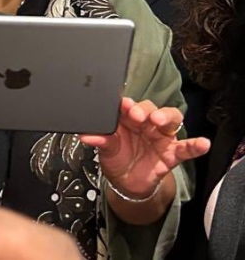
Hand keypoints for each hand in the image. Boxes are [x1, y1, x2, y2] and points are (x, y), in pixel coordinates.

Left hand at [79, 97, 209, 198]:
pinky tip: (203, 143)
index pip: (129, 106)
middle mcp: (146, 124)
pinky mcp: (172, 153)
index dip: (127, 104)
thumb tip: (85, 135)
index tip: (123, 105)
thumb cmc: (117, 158)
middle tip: (137, 114)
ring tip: (159, 121)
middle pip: (151, 109)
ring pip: (170, 120)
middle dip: (145, 110)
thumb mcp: (106, 150)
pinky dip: (195, 145)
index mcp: (127, 119)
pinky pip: (186, 148)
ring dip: (166, 117)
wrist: (127, 183)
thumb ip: (100, 140)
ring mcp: (160, 137)